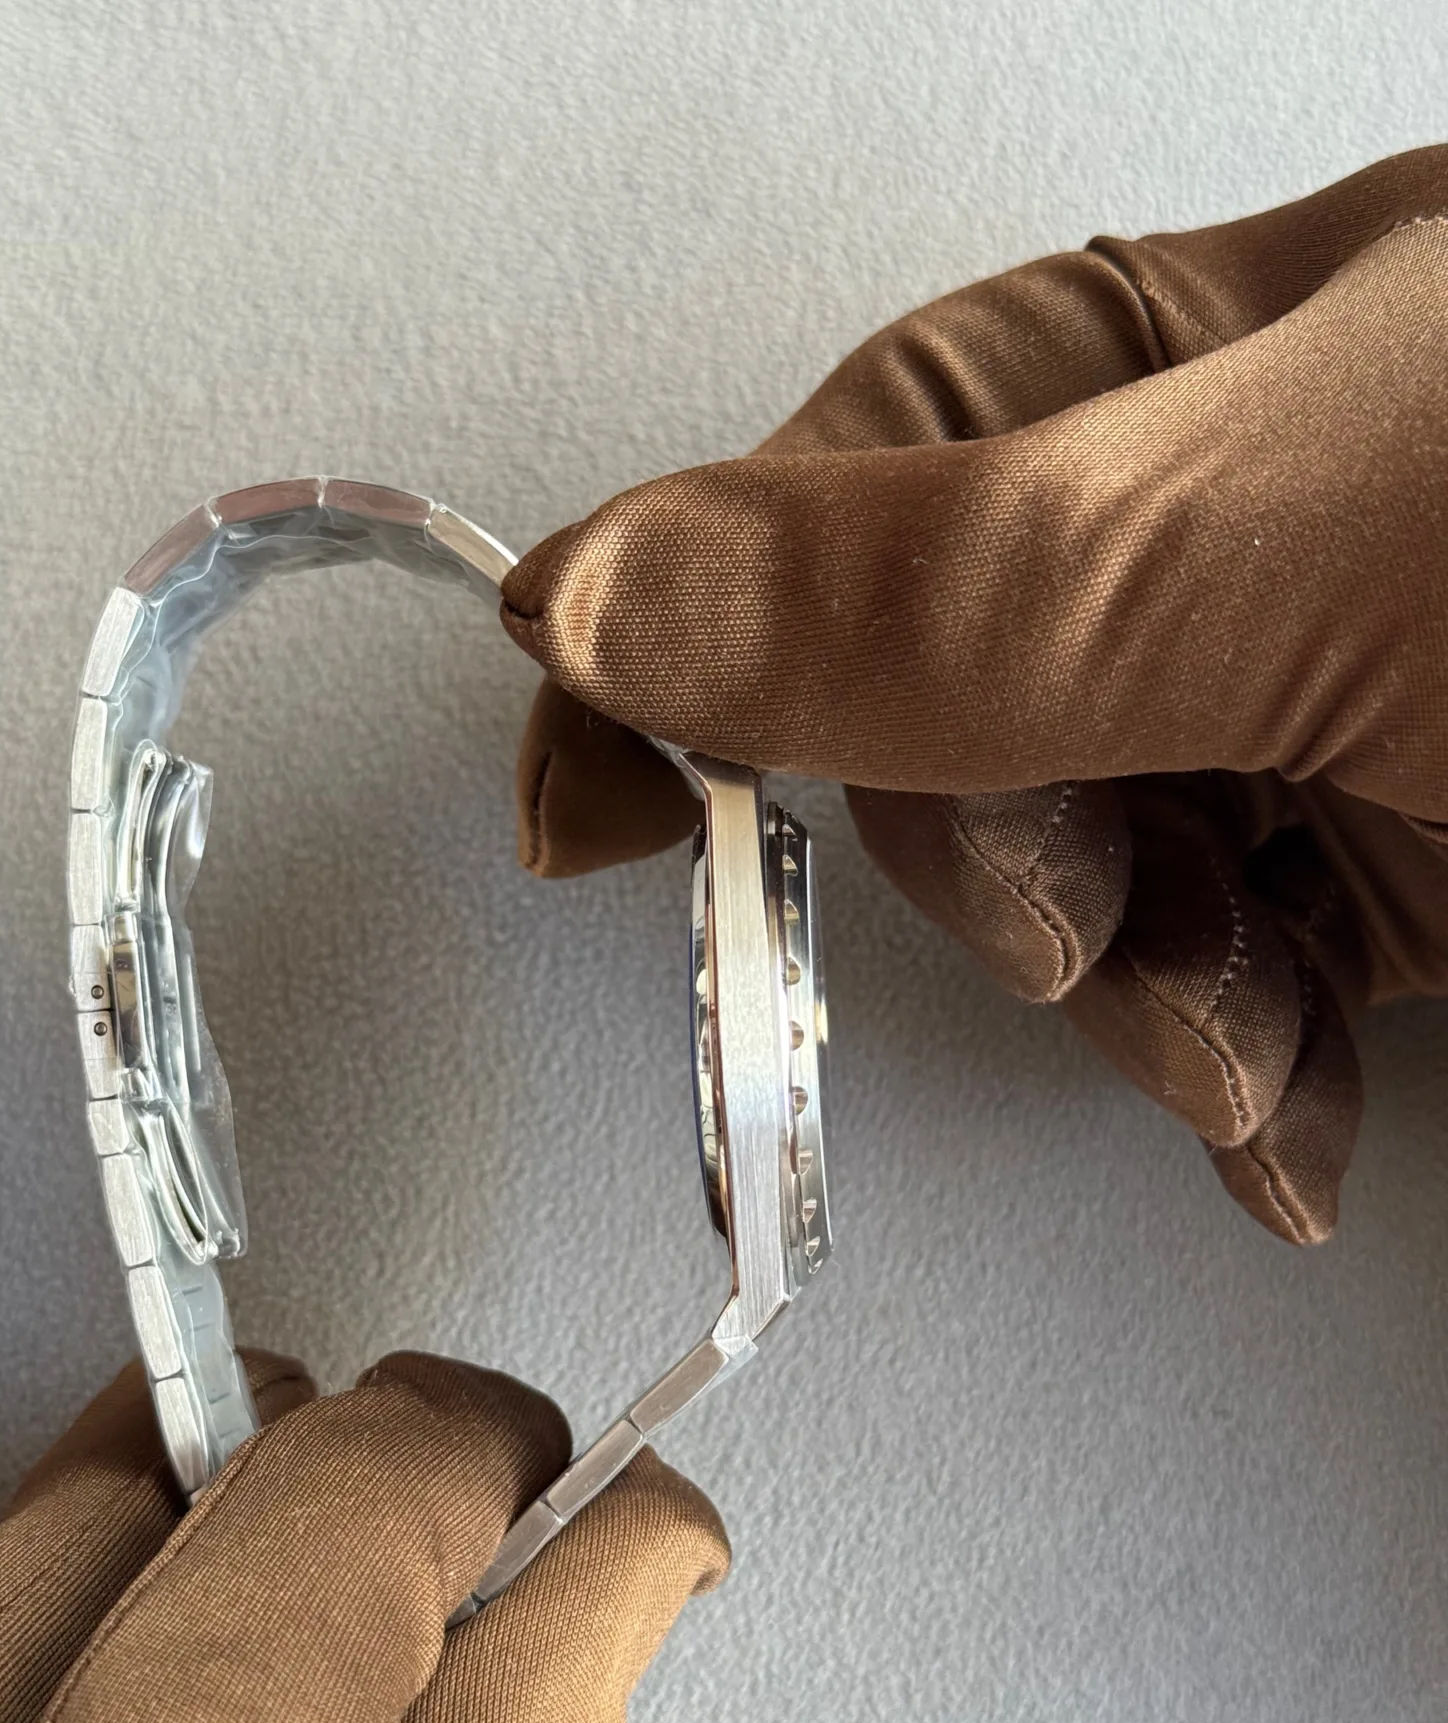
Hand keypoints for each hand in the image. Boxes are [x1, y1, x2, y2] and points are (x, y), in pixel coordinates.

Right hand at [501, 145, 1447, 1244]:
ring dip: (1150, 1020)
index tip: (583, 805)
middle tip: (1085, 931)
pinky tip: (1287, 1131)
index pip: (849, 495)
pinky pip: (1242, 987)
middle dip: (1014, 887)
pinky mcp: (1402, 860)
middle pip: (962, 732)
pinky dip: (1249, 1087)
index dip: (692, 649)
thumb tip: (599, 605)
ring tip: (1251, 1055)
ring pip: (1098, 892)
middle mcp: (1237, 529)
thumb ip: (943, 589)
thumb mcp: (1279, 551)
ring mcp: (1317, 708)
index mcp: (1191, 364)